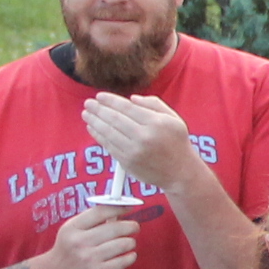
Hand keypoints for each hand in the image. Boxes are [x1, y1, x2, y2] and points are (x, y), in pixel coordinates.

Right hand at [36, 203, 140, 268]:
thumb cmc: (69, 249)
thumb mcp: (73, 230)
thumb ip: (94, 220)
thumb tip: (120, 208)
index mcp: (72, 228)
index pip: (100, 212)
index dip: (119, 208)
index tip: (129, 207)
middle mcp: (79, 242)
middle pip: (115, 228)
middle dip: (130, 226)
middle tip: (134, 227)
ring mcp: (89, 258)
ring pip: (123, 244)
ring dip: (131, 242)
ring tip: (129, 242)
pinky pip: (123, 261)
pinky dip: (130, 256)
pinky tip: (129, 255)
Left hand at [81, 91, 199, 193]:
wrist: (181, 173)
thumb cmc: (177, 144)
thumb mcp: (174, 119)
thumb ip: (154, 104)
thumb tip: (131, 99)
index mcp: (156, 123)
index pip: (127, 108)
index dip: (110, 100)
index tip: (99, 96)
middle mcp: (144, 136)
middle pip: (115, 119)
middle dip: (98, 109)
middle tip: (88, 103)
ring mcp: (134, 151)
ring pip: (108, 132)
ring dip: (94, 121)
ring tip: (86, 114)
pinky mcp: (127, 162)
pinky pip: (108, 145)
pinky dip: (98, 135)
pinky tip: (93, 128)